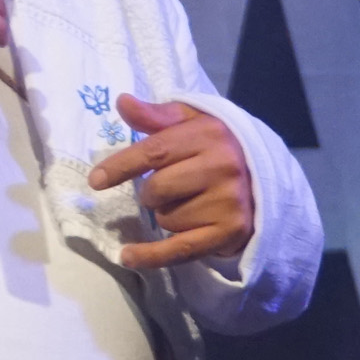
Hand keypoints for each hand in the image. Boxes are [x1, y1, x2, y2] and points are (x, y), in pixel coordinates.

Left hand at [86, 95, 254, 269]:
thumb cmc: (216, 148)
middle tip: (169, 188)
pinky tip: (128, 257)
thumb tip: (122, 102)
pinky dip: (151, 256)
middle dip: (152, 193)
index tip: (96, 180)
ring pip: (167, 219)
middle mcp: (222, 167)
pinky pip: (179, 249)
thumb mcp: (191, 123)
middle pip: (157, 189)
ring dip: (167, 215)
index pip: (154, 152)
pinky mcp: (231, 231)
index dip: (121, 166)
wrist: (264, 179)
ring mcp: (229, 202)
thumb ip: (156, 115)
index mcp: (209, 135)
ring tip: (191, 203)